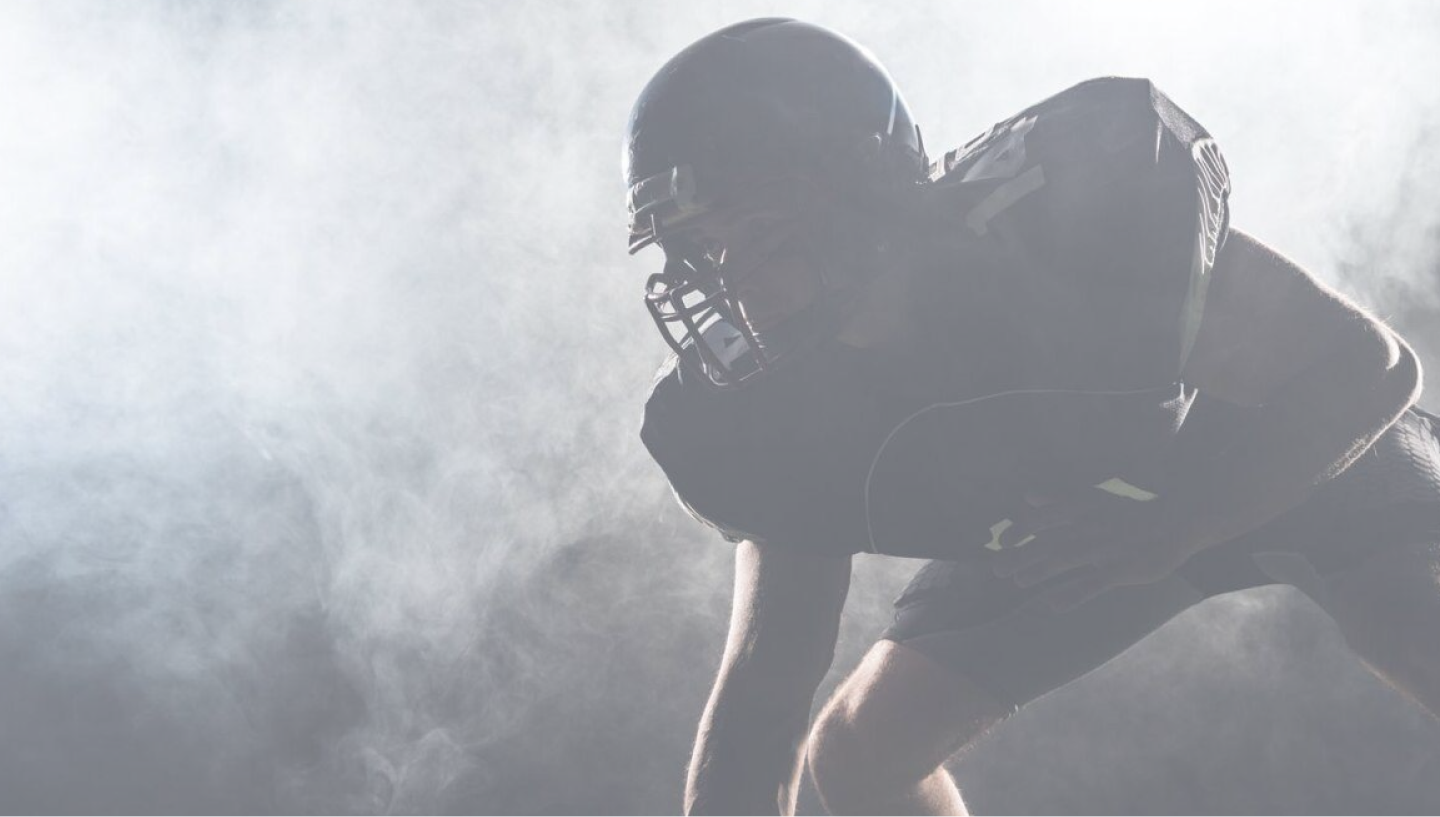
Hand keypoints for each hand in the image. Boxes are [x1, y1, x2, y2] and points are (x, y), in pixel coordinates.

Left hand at [989, 485, 1202, 611]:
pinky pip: (1093, 584)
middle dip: (1022, 555)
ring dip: (1040, 572)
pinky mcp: (1122, 570)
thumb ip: (1059, 500)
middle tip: (998, 569)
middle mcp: (1091, 527)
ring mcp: (1106, 549)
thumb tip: (1027, 496)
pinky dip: (1072, 595)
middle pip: (1049, 542)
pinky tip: (1052, 606)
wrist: (1177, 521)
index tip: (1002, 541)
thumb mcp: (1094, 499)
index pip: (1044, 518)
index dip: (1021, 530)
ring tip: (1018, 583)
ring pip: (1066, 561)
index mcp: (1083, 509)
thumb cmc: (1129, 512)